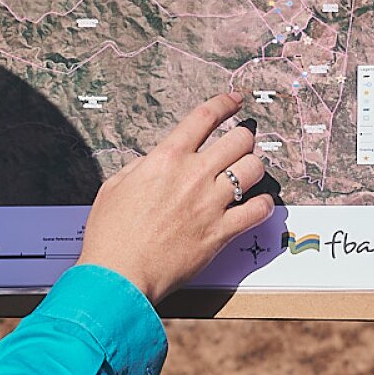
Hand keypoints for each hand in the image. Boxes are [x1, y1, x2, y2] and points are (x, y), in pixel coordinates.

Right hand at [78, 92, 274, 304]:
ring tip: (247, 176)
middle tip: (240, 146)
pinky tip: (256, 205)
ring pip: (253, 169)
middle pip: (239, 139)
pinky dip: (262, 205)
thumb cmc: (111, 234)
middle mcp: (193, 175)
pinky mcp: (221, 232)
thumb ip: (142, 166)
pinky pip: (258, 210)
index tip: (235, 100)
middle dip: (243, 139)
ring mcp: (211, 203)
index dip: (225, 103)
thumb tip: (157, 160)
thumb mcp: (115, 186)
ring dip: (253, 169)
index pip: (205, 117)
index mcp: (167, 158)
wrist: (119, 274)